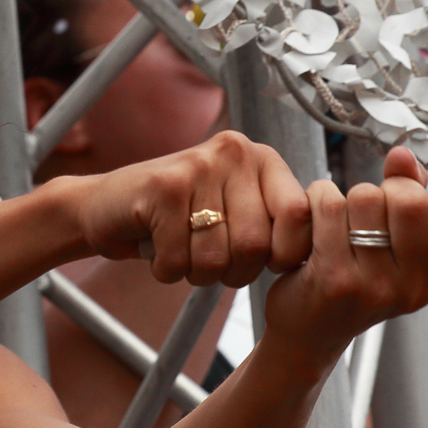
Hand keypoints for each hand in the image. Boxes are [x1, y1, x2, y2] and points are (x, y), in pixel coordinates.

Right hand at [72, 131, 306, 289]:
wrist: (105, 205)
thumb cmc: (178, 217)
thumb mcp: (236, 208)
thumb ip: (273, 221)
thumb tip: (321, 251)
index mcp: (260, 157)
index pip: (298, 215)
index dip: (285, 254)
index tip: (264, 263)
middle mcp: (234, 152)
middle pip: (256, 244)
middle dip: (234, 272)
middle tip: (212, 266)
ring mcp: (197, 166)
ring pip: (216, 257)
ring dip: (197, 274)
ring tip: (183, 256)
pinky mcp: (162, 188)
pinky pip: (178, 258)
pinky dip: (167, 270)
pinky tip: (158, 252)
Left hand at [260, 146, 427, 366]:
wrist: (311, 327)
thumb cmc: (356, 274)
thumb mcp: (394, 243)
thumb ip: (408, 193)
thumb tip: (402, 157)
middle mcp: (413, 286)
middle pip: (409, 201)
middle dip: (384, 188)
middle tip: (369, 210)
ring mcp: (375, 285)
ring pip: (364, 197)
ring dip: (344, 197)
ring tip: (339, 224)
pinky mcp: (334, 279)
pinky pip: (328, 205)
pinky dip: (316, 200)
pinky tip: (314, 228)